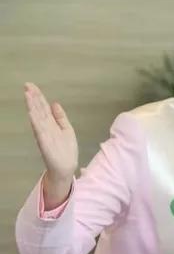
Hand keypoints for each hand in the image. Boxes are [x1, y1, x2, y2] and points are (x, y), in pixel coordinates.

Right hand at [24, 83, 77, 207]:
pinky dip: (35, 121)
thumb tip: (55, 103)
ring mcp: (45, 135)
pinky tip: (31, 113)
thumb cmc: (65, 150)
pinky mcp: (45, 143)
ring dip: (32, 106)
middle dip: (33, 98)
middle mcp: (46, 127)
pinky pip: (39, 131)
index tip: (31, 85)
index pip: (43, 107)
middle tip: (27, 85)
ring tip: (28, 94)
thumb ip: (60, 117)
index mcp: (51, 124)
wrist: (65, 168)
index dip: (38, 96)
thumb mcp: (66, 130)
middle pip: (39, 110)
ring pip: (38, 117)